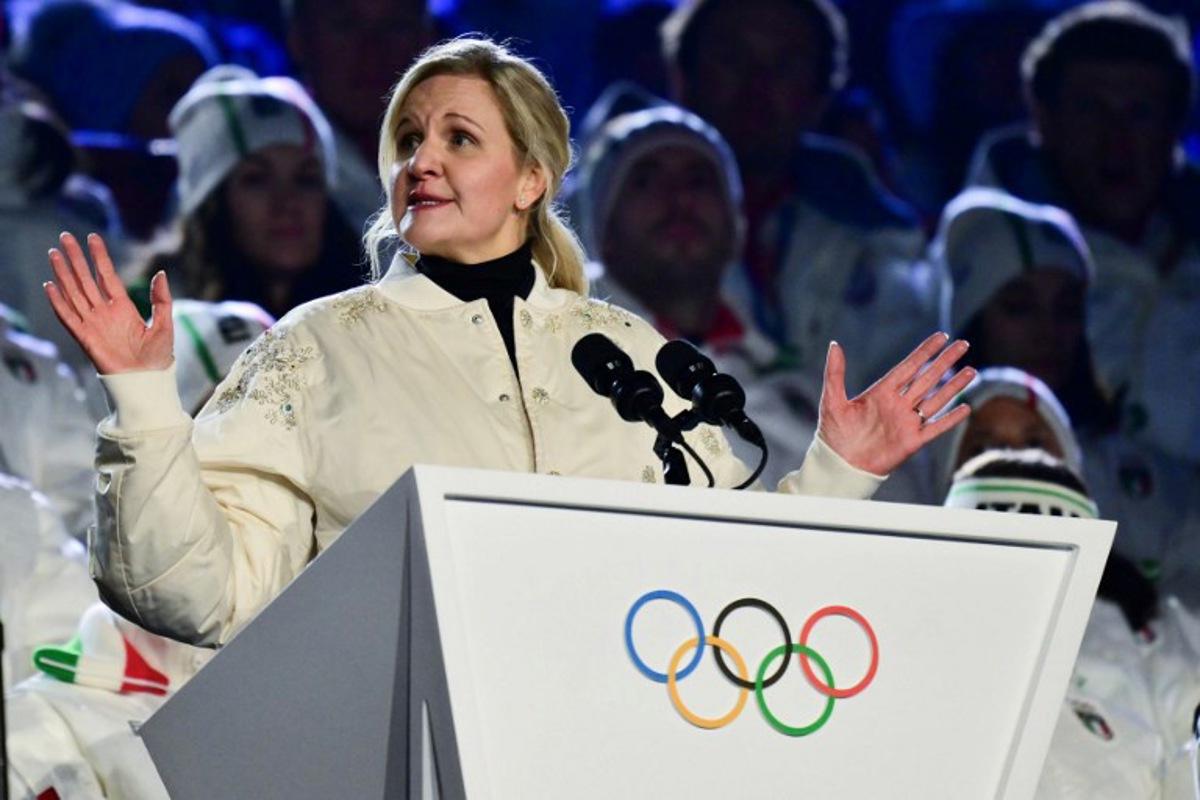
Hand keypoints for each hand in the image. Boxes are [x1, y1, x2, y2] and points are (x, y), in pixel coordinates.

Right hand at [43, 232, 173, 374]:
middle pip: (86, 280)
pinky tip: (51, 286)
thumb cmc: (157, 356)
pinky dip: (59, 302)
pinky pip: (68, 317)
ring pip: (74, 293)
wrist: (147, 381)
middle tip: (65, 237)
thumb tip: (161, 273)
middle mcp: (105, 312)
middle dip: (76, 258)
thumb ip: (161, 299)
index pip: (107, 276)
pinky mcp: (85, 338)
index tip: (92, 237)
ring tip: (54, 254)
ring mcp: (94, 324)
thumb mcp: (164, 323)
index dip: (99, 257)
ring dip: (63, 274)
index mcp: (123, 307)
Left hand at [818, 333, 973, 475]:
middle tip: (963, 344)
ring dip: (953, 386)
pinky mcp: (912, 441)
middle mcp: (898, 404)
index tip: (941, 336)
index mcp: (881, 392)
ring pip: (936, 400)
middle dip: (945, 361)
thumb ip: (835, 373)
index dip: (925, 352)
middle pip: (927, 378)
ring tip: (972, 370)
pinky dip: (950, 419)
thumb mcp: (832, 400)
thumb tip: (834, 345)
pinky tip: (965, 407)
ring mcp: (906, 422)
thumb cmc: (833, 434)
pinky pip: (935, 428)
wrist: (839, 465)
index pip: (909, 366)